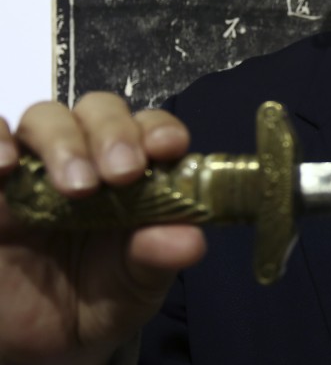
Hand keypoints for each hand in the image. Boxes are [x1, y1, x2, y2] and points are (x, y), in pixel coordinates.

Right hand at [0, 92, 205, 364]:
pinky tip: (6, 165)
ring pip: (44, 118)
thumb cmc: (100, 300)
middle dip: (113, 133)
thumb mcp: (135, 288)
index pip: (151, 128)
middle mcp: (86, 156)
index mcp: (135, 172)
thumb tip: (191, 240)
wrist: (40, 341)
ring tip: (75, 187)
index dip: (159, 130)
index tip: (168, 147)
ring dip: (62, 142)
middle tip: (121, 174)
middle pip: (99, 111)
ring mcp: (33, 168)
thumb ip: (157, 258)